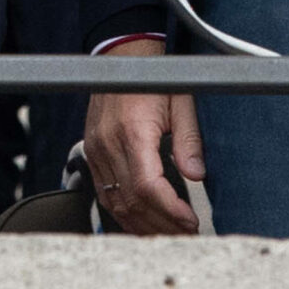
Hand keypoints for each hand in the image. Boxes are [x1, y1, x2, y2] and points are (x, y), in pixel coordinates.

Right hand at [82, 39, 203, 234]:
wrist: (123, 56)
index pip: (147, 187)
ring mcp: (95, 149)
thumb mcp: (182, 102)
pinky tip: (144, 220)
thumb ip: (189, 140)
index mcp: (132, 131)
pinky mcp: (91, 152)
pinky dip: (124, 212)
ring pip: (115, 203)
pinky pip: (104, 193)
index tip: (191, 221)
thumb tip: (197, 175)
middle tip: (187, 232)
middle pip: (131, 201)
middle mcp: (107, 143)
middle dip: (162, 224)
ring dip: (143, 224)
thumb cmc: (155, 76)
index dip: (170, 210)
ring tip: (170, 231)